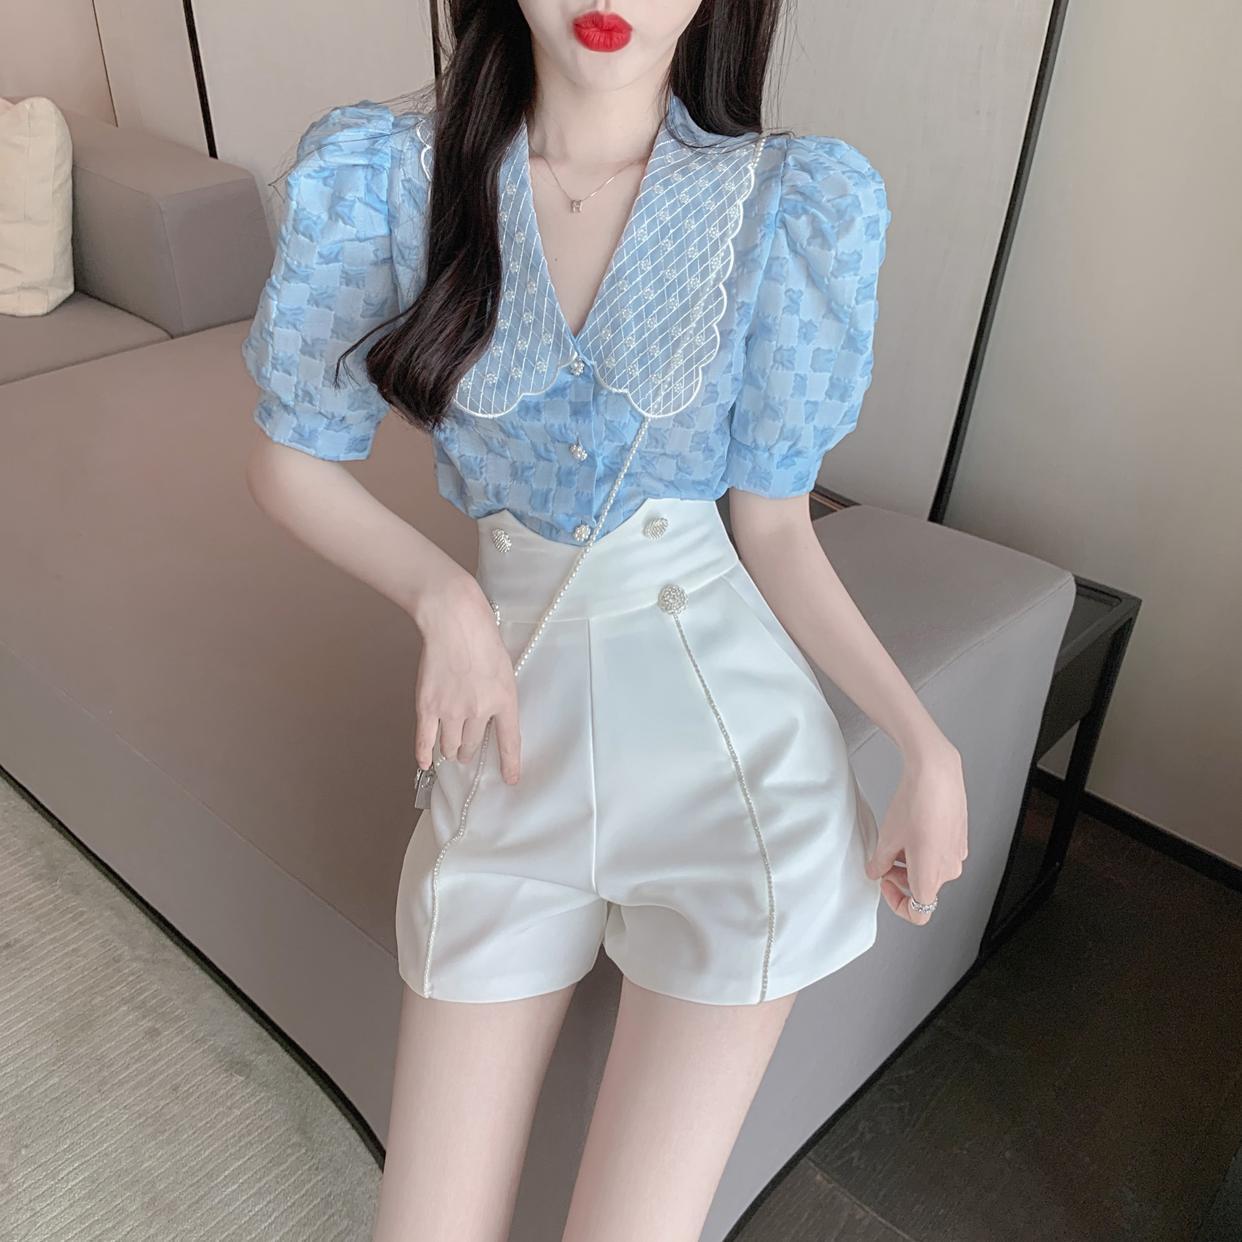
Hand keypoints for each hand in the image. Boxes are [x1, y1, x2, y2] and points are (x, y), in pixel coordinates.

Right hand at [411, 573, 521, 784]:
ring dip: (450, 749)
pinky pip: (425, 740)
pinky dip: (424, 754)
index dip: (510, 764)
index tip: (510, 780)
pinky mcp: (427, 706)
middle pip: (473, 746)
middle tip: (467, 750)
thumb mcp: (504, 668)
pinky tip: (426, 763)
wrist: (454, 622)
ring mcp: (451, 710)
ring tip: (451, 748)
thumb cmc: (481, 637)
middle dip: (469, 751)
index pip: (509, 741)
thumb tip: (490, 715)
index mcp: (504, 700)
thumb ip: (499, 695)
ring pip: (450, 745)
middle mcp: (479, 711)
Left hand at [864, 745, 967, 924]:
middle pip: (922, 888)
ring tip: (897, 838)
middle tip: (884, 858)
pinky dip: (924, 849)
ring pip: (930, 870)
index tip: (885, 884)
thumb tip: (876, 870)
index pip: (919, 913)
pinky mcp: (960, 839)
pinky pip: (940, 855)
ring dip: (911, 862)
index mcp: (931, 877)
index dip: (897, 904)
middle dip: (900, 877)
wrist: (936, 775)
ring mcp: (957, 855)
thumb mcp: (887, 838)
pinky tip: (913, 828)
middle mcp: (949, 871)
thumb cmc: (915, 805)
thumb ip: (879, 863)